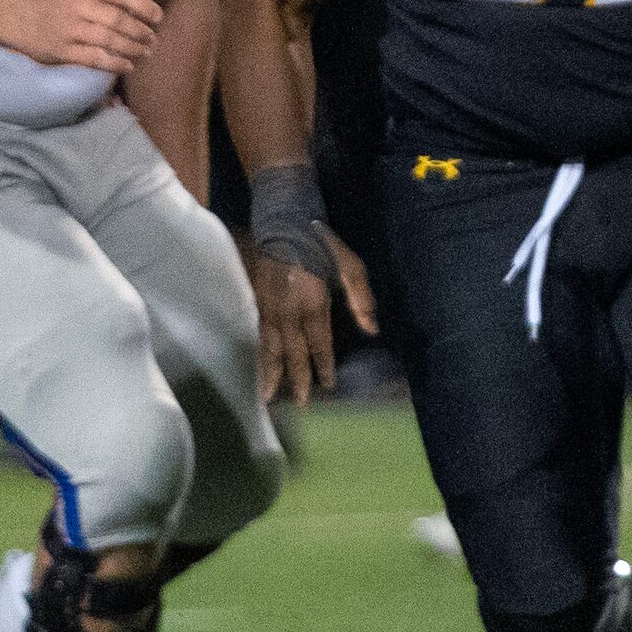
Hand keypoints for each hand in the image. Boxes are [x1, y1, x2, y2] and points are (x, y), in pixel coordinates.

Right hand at [5, 0, 163, 73]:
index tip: (158, 18)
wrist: (17, 17)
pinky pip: (95, 59)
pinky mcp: (63, 51)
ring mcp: (70, 30)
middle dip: (141, 32)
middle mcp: (79, 7)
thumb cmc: (58, 2)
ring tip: (145, 52)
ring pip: (110, 40)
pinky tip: (128, 66)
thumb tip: (148, 0)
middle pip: (119, 20)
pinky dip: (115, 63)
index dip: (144, 7)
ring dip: (133, 48)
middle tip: (152, 39)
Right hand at [252, 227, 377, 404]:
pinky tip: (262, 367)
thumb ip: (361, 299)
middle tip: (301, 406)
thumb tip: (372, 330)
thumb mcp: (351, 267)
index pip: (319, 345)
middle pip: (292, 354)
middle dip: (297, 381)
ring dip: (271, 375)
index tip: (328, 387)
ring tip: (267, 399)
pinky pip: (261, 338)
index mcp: (313, 305)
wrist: (284, 226)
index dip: (323, 367)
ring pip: (270, 350)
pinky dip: (261, 356)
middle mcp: (288, 313)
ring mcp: (270, 310)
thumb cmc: (322, 246)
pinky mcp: (260, 305)